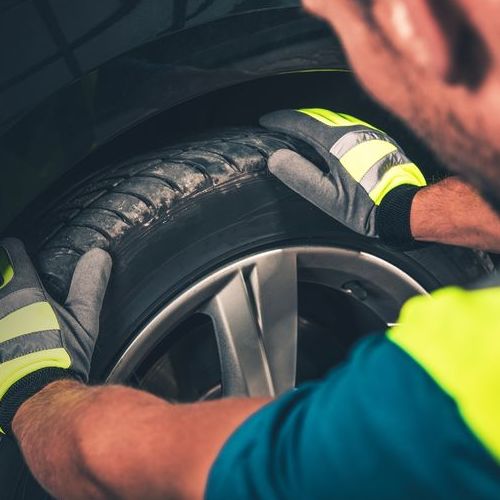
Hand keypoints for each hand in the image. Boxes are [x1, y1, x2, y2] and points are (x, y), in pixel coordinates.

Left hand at [0, 238, 111, 433]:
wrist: (36, 397)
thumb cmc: (61, 358)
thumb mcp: (84, 320)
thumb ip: (90, 286)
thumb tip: (99, 256)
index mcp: (25, 292)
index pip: (12, 255)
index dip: (14, 251)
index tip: (14, 251)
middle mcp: (0, 303)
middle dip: (3, 274)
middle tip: (9, 281)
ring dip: (2, 301)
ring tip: (9, 313)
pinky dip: (0, 324)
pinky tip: (5, 335)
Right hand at [260, 108, 426, 243]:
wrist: (404, 207)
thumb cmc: (366, 206)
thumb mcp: (327, 197)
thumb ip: (300, 175)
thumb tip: (277, 157)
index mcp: (337, 142)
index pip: (301, 123)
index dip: (280, 120)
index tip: (266, 120)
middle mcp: (353, 130)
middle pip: (316, 116)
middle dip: (294, 118)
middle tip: (278, 123)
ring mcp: (368, 133)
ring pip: (333, 118)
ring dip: (312, 121)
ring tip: (298, 129)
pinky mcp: (378, 140)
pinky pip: (347, 125)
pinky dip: (330, 127)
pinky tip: (327, 138)